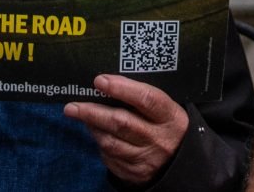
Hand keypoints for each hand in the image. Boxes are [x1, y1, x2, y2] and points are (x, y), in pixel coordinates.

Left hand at [67, 75, 190, 184]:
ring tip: (78, 113)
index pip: (146, 99)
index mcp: (170, 116)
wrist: (181, 162)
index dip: (121, 88)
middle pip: (122, 122)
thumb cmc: (166, 126)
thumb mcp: (166, 109)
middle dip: (93, 112)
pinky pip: (110, 156)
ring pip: (111, 142)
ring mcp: (146, 158)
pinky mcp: (134, 172)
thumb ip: (142, 98)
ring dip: (92, 127)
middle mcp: (159, 138)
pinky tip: (95, 132)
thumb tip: (108, 83)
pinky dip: (100, 142)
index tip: (100, 81)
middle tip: (73, 105)